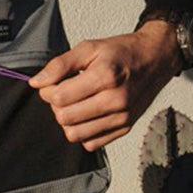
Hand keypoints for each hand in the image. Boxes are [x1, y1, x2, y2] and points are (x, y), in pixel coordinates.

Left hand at [28, 21, 183, 150]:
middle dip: (56, 106)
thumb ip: (59, 65)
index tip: (52, 83)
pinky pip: (91, 143)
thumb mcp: (88, 48)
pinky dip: (84, 132)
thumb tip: (36, 82)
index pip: (59, 98)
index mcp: (105, 77)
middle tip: (64, 92)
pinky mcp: (125, 128)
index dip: (47, 91)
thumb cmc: (122, 52)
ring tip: (76, 104)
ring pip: (75, 134)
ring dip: (68, 121)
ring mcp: (122, 117)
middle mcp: (115, 100)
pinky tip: (88, 114)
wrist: (155, 59)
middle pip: (65, 118)